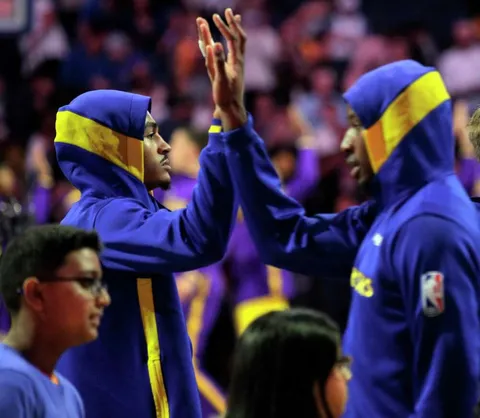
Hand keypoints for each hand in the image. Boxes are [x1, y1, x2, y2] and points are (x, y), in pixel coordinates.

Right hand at [197, 9, 247, 129]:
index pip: (232, 38)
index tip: (214, 17)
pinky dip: (227, 42)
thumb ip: (217, 61)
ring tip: (230, 19)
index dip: (224, 27)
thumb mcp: (220, 79)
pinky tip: (221, 41)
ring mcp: (234, 65)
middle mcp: (236, 61)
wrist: (232, 109)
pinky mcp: (230, 71)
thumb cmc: (226, 96)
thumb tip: (216, 44)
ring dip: (232, 31)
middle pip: (237, 37)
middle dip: (231, 24)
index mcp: (236, 61)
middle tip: (227, 11)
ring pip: (235, 44)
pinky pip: (229, 52)